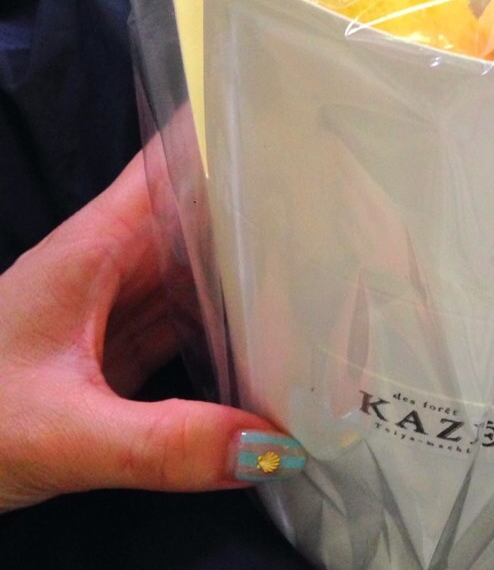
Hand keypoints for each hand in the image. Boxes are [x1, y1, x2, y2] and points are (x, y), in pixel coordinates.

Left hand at [0, 153, 304, 511]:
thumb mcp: (60, 433)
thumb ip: (163, 444)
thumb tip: (279, 444)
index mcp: (99, 245)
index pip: (172, 162)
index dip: (234, 132)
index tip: (307, 125)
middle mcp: (115, 262)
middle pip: (205, 215)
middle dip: (272, 206)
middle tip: (358, 204)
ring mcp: (118, 306)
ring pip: (203, 271)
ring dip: (260, 271)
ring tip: (339, 266)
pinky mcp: (119, 349)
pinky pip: (194, 323)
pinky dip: (237, 327)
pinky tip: (283, 340)